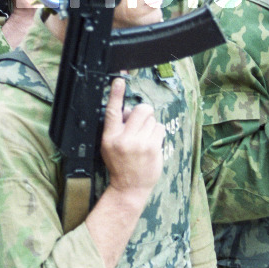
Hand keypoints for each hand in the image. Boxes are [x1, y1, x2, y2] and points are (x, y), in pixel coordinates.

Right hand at [100, 78, 164, 206]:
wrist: (130, 187)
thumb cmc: (120, 164)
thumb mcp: (109, 146)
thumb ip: (117, 127)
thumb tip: (130, 110)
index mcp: (110, 137)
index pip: (112, 111)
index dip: (116, 94)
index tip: (119, 80)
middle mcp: (124, 139)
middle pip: (140, 109)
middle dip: (143, 112)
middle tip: (141, 123)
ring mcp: (139, 144)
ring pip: (152, 119)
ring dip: (150, 125)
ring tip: (144, 139)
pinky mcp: (153, 148)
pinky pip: (159, 128)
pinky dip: (157, 133)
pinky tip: (151, 143)